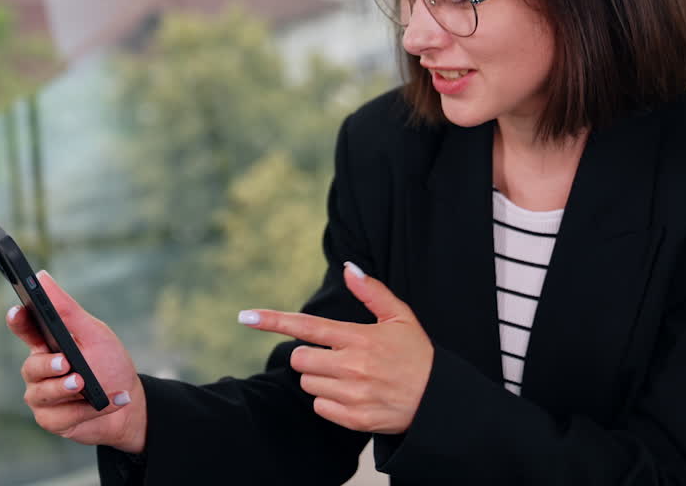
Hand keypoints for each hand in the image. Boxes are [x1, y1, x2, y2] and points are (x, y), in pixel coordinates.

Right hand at [8, 270, 146, 452]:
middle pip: (31, 367)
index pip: (25, 329)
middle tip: (66, 362)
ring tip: (84, 383)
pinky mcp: (53, 420)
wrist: (129, 403)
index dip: (18, 321)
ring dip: (65, 389)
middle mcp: (39, 371)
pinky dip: (86, 409)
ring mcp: (43, 397)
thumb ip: (67, 310)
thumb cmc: (109, 363)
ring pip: (42, 394)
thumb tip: (42, 276)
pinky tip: (105, 402)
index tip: (17, 311)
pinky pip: (60, 417)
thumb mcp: (93, 333)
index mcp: (46, 344)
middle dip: (48, 365)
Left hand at [238, 262, 433, 434]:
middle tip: (336, 356)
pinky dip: (329, 402)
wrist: (439, 401)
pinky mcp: (353, 418)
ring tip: (350, 377)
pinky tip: (352, 396)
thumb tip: (349, 267)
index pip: (307, 326)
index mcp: (358, 337)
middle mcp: (352, 365)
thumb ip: (372, 292)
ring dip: (320, 379)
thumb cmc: (416, 355)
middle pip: (300, 359)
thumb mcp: (401, 317)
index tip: (246, 316)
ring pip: (307, 383)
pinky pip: (319, 407)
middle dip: (310, 357)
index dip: (273, 320)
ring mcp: (352, 394)